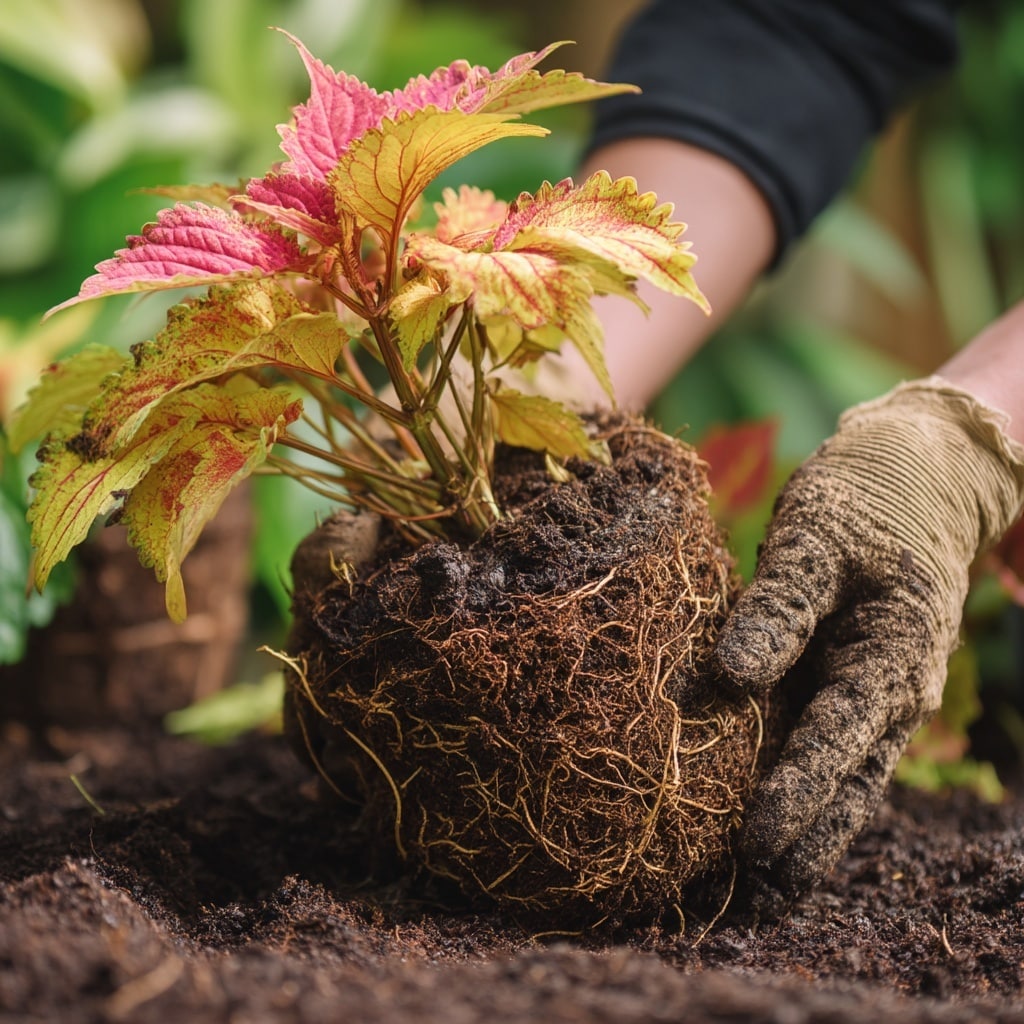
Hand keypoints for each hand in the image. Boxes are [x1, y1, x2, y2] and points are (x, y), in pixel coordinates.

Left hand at [716, 377, 1023, 912]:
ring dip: (803, 829)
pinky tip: (756, 814)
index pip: (839, 738)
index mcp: (894, 656)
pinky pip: (821, 743)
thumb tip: (731, 678)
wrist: (908, 477)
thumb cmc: (862, 500)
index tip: (755, 840)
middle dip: (804, 841)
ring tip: (756, 887)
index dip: (797, 791)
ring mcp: (869, 691)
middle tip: (750, 899)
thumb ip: (779, 607)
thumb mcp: (817, 539)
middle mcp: (888, 689)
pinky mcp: (843, 682)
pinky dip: (793, 782)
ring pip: (840, 776)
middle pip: (848, 782)